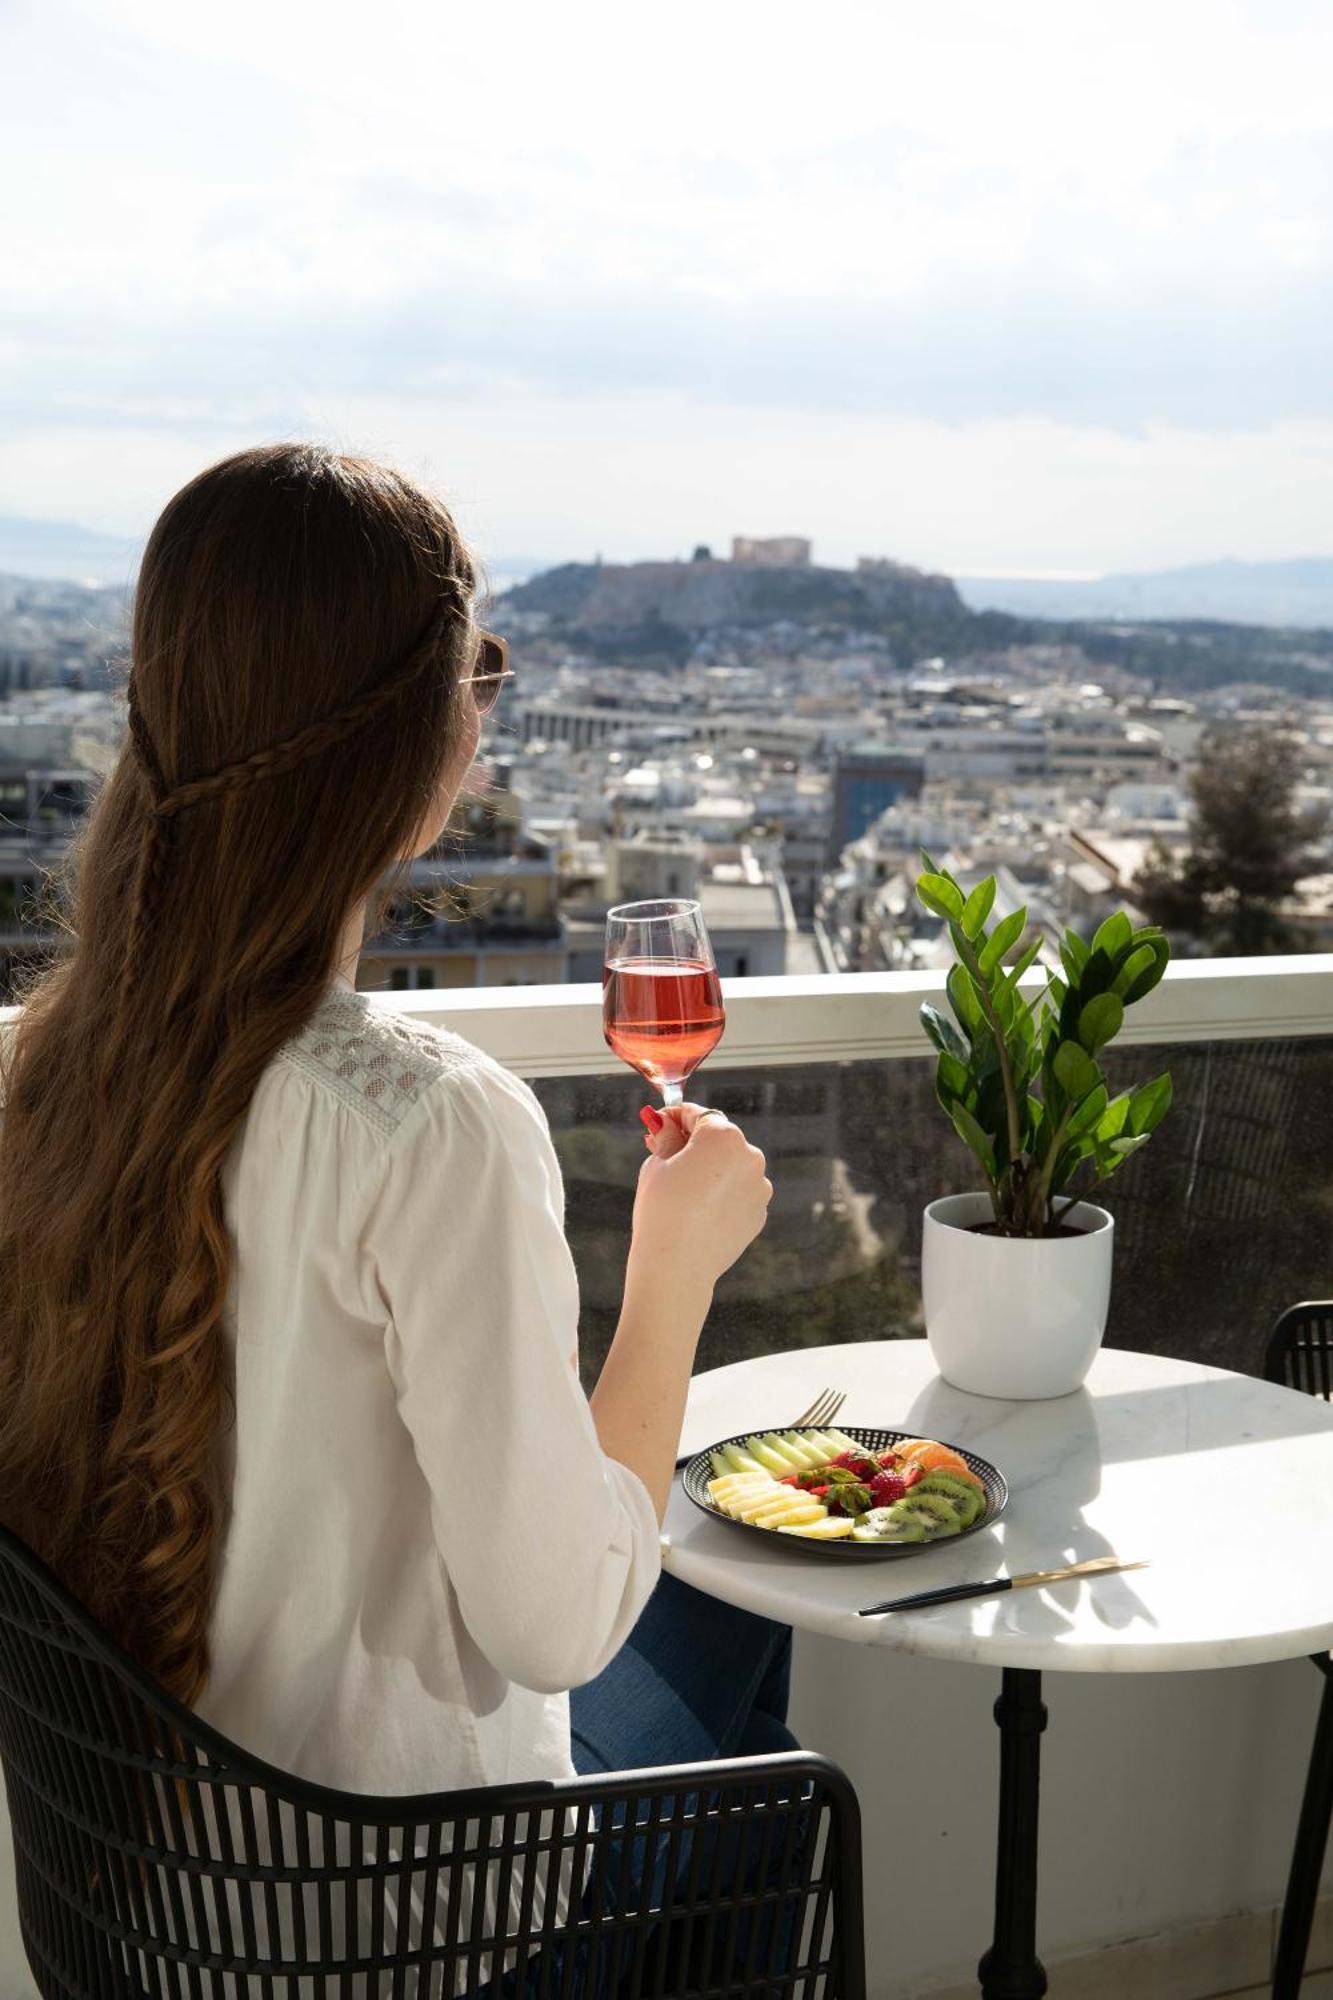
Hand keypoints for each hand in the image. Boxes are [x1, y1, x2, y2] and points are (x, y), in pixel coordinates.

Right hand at [629, 1103, 772, 1297]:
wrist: (677, 1265)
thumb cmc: (662, 1211)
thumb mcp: (656, 1165)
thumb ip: (667, 1138)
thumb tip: (667, 1125)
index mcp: (723, 1137)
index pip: (698, 1115)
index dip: (675, 1117)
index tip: (660, 1123)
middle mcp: (750, 1157)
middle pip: (719, 1139)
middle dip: (694, 1143)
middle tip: (666, 1155)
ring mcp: (759, 1187)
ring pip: (731, 1167)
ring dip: (712, 1169)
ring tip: (683, 1189)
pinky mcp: (759, 1212)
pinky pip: (738, 1193)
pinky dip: (723, 1194)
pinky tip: (700, 1210)